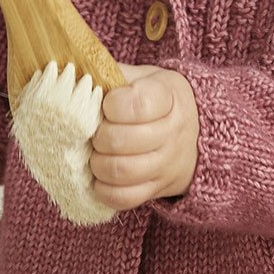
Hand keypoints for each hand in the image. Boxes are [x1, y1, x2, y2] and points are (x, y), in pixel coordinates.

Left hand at [89, 64, 198, 210]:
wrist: (196, 132)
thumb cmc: (158, 100)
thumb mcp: (145, 78)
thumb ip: (115, 75)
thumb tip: (76, 75)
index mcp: (169, 97)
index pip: (137, 105)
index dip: (112, 105)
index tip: (108, 103)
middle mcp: (172, 132)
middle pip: (122, 141)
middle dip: (99, 136)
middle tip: (96, 132)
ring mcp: (167, 164)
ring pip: (122, 171)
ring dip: (98, 163)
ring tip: (96, 154)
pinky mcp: (158, 188)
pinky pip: (126, 198)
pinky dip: (105, 190)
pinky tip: (101, 177)